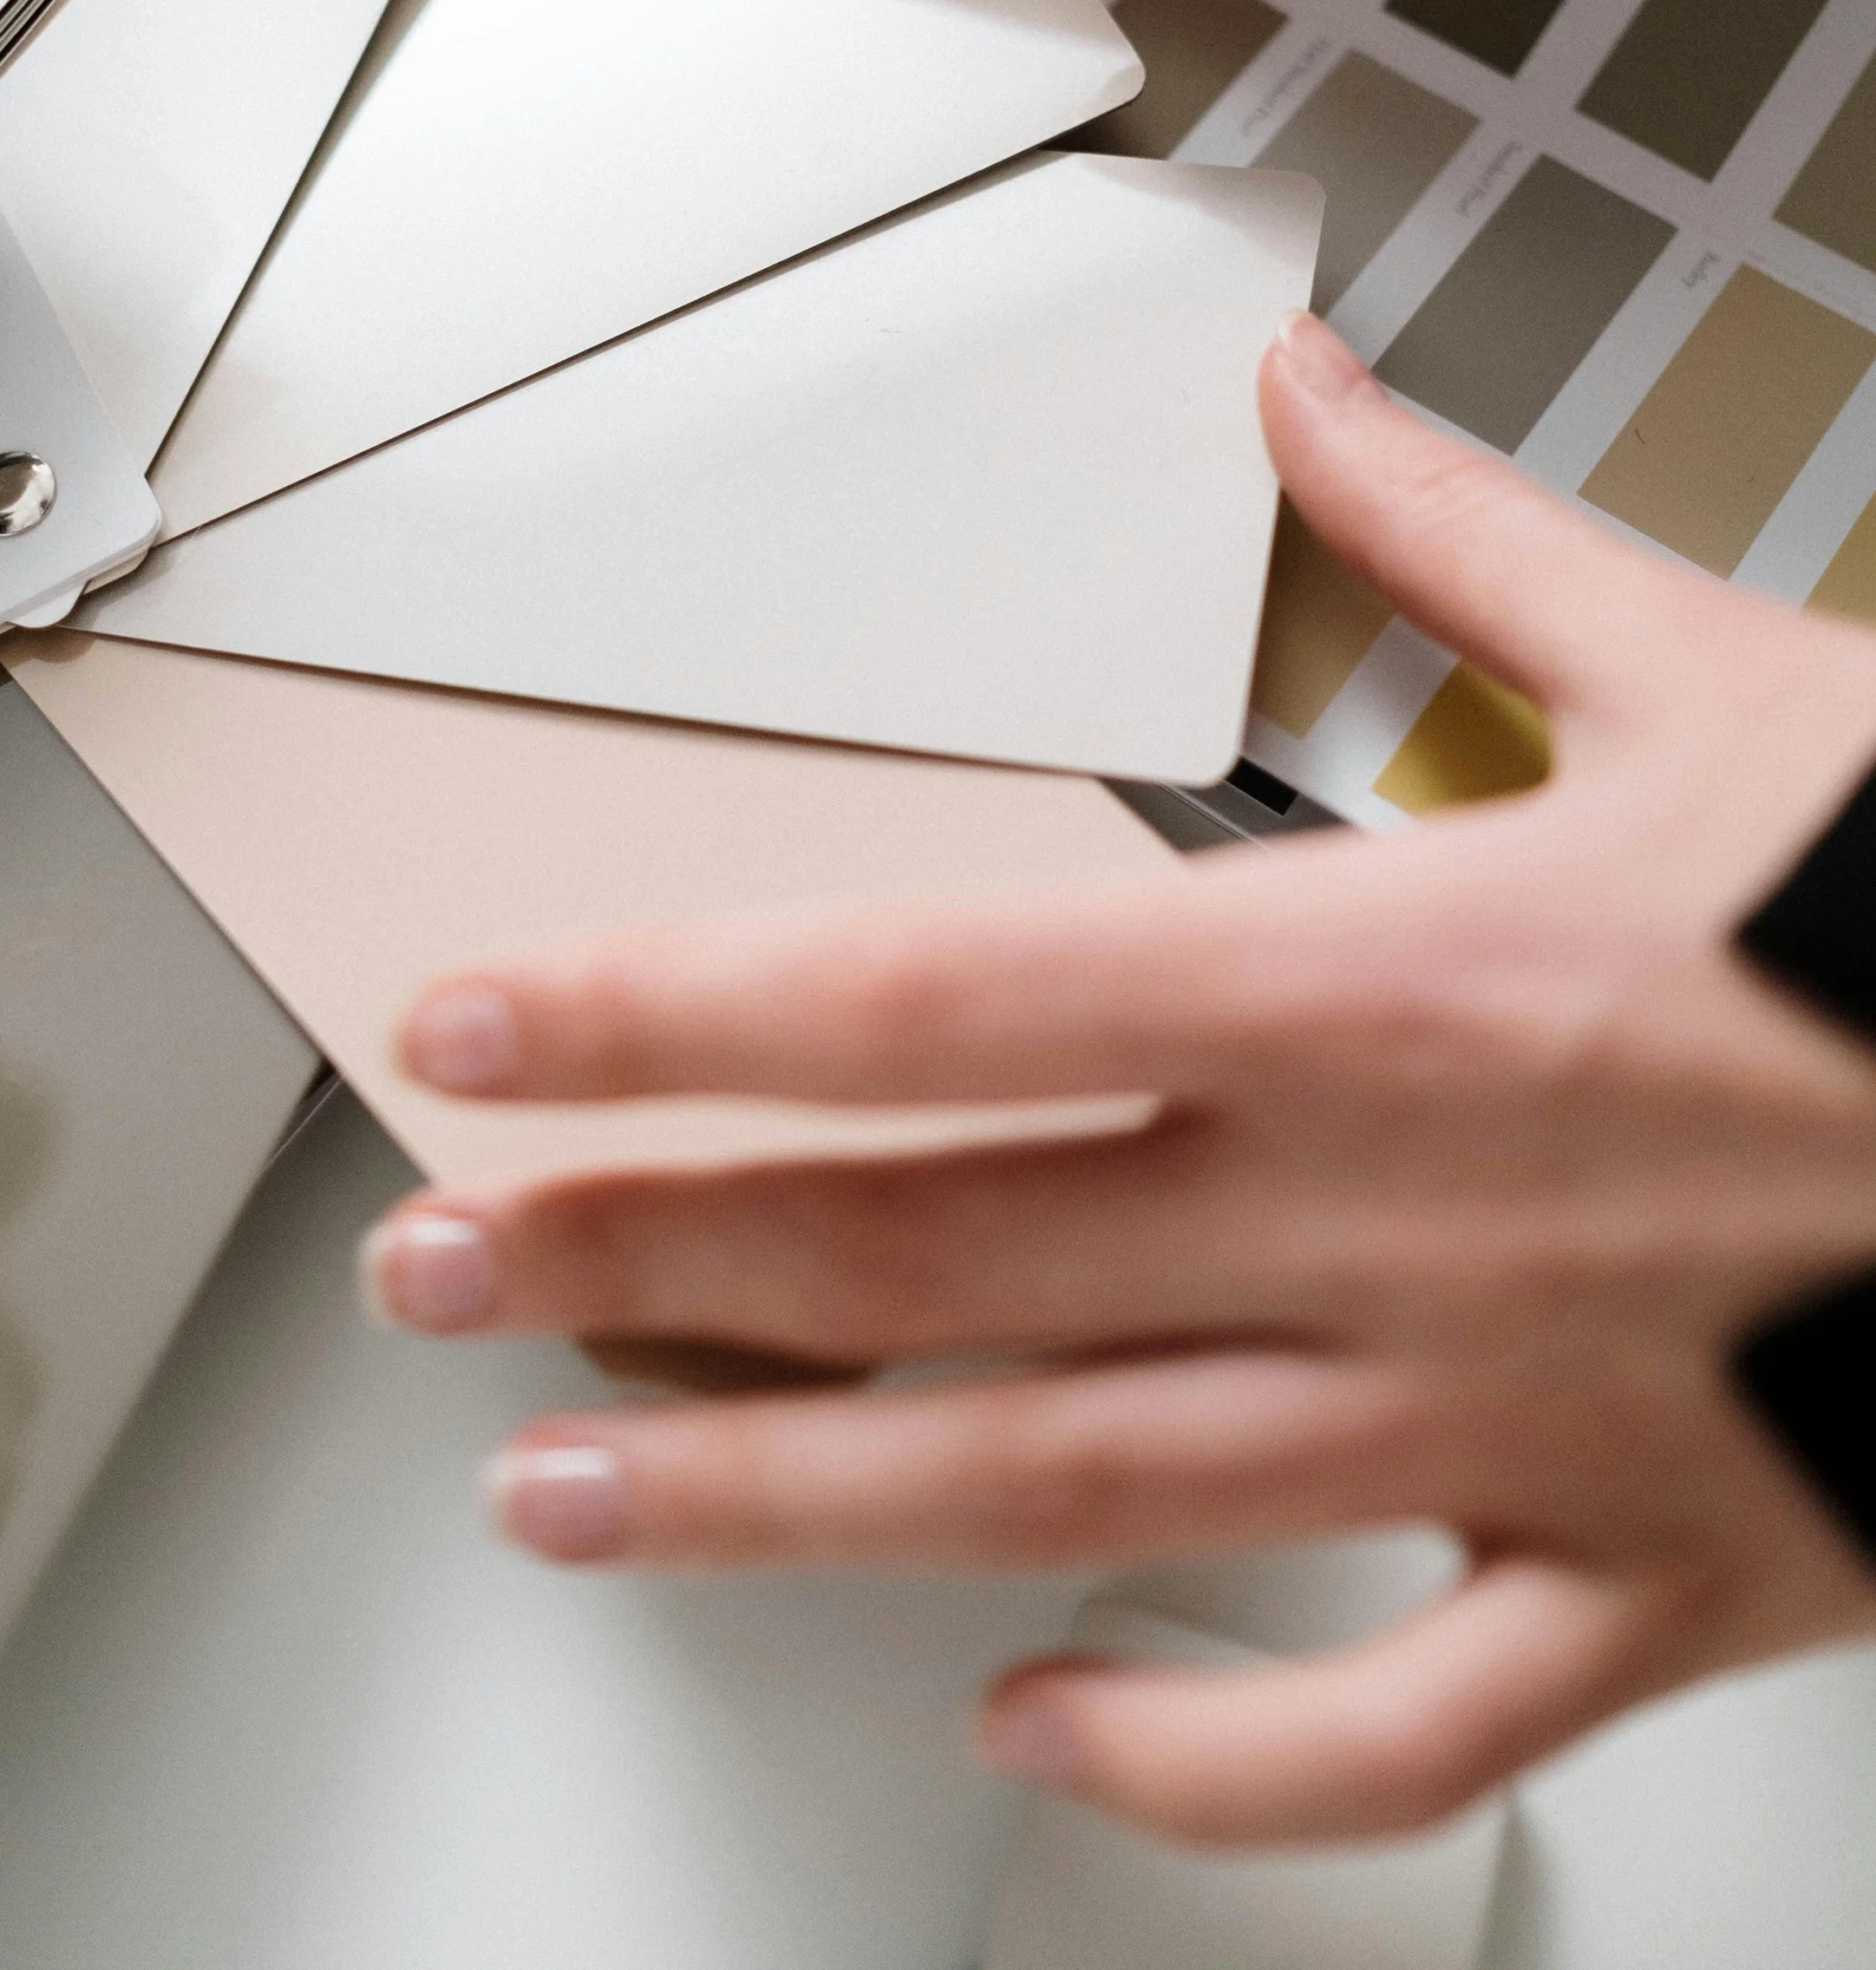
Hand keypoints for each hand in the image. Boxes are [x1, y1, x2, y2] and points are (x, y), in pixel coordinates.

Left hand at [361, 317, 1875, 1845]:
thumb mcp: (1717, 669)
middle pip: (936, 1254)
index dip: (672, 1012)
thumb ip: (1459, 532)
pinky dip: (1196, 1763)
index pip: (936, 993)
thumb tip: (1306, 390)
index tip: (487, 1025)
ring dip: (795, 1500)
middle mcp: (1397, 1216)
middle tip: (436, 1271)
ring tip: (579, 1494)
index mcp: (1396, 975)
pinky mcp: (1638, 1576)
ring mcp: (1501, 1422)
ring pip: (1072, 1496)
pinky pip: (1382, 1724)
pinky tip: (1032, 1731)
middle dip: (651, 1259)